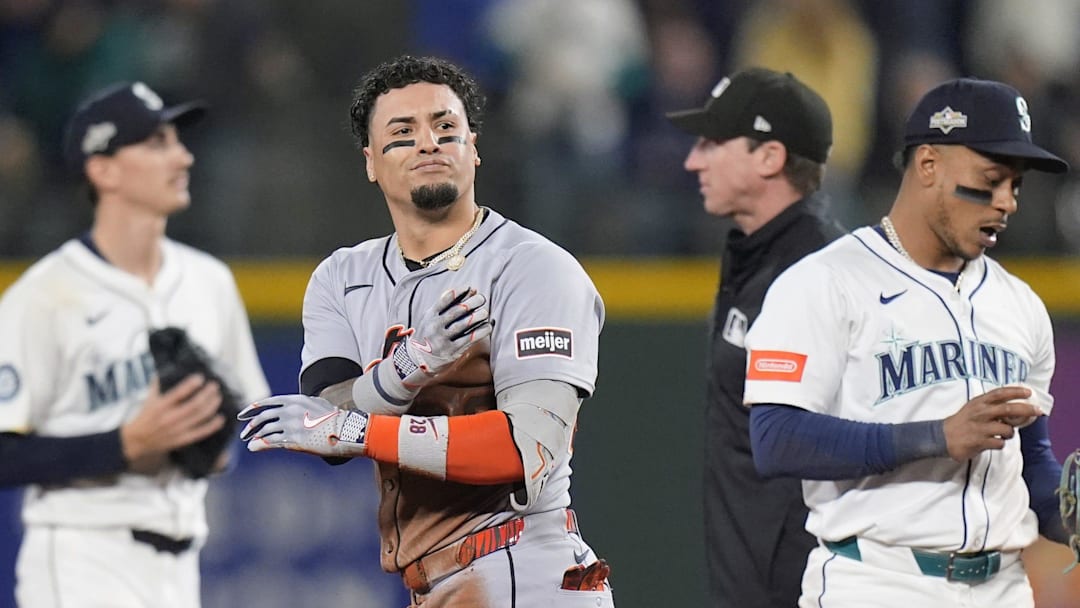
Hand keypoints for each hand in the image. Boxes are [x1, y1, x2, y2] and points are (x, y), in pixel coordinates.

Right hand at [121, 375, 223, 469]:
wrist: (136, 441)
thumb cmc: (144, 417)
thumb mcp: (148, 399)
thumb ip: (158, 385)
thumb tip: (167, 370)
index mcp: (160, 406)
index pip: (178, 394)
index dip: (191, 385)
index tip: (200, 377)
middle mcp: (169, 418)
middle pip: (194, 405)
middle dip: (207, 394)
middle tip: (214, 386)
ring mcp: (177, 430)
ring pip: (200, 418)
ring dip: (212, 406)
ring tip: (218, 397)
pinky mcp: (182, 440)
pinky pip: (200, 433)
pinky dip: (212, 426)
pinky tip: (221, 418)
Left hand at [237, 394, 368, 456]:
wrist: (345, 429)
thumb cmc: (334, 417)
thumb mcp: (317, 404)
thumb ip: (301, 404)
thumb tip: (290, 406)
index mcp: (295, 400)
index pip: (267, 402)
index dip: (252, 409)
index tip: (243, 415)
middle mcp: (290, 411)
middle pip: (263, 417)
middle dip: (250, 426)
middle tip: (244, 433)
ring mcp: (291, 425)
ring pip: (265, 431)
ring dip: (254, 437)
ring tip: (249, 442)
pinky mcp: (294, 439)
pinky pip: (272, 442)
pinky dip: (260, 444)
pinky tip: (255, 447)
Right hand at [395, 287, 492, 386]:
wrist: (419, 359)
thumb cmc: (429, 333)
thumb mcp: (431, 318)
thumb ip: (447, 305)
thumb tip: (470, 290)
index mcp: (430, 316)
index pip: (444, 300)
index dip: (458, 292)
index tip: (469, 287)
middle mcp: (435, 326)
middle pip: (456, 311)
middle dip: (471, 303)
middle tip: (481, 298)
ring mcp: (443, 339)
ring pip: (463, 325)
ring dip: (477, 317)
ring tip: (485, 312)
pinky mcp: (451, 351)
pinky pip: (469, 339)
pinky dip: (480, 332)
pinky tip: (487, 326)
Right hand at [942, 386, 1042, 461]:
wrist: (942, 437)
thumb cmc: (961, 422)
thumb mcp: (973, 407)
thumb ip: (990, 406)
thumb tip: (1012, 408)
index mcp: (979, 403)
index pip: (999, 393)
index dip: (1015, 391)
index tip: (1028, 391)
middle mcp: (980, 413)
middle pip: (1008, 409)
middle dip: (1026, 409)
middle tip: (1038, 410)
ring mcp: (980, 428)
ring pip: (1007, 430)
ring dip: (1010, 433)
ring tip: (1003, 435)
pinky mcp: (979, 442)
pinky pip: (999, 444)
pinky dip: (1000, 444)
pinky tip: (994, 442)